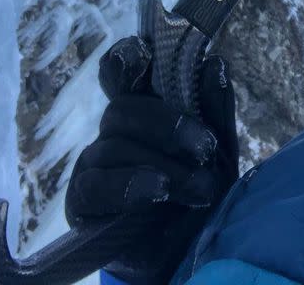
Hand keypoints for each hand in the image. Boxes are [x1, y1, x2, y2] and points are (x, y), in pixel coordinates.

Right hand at [65, 0, 237, 283]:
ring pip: (116, 146)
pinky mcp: (83, 198)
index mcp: (147, 105)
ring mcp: (96, 160)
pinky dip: (132, 185)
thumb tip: (214, 62)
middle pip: (125, 108)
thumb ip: (215, 108)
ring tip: (201, 190)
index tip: (146, 56)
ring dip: (165, 166)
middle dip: (169, 125)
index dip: (129, 56)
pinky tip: (159, 192)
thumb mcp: (220, 148)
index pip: (125, 69)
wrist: (192, 247)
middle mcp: (116, 127)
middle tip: (206, 149)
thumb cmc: (202, 186)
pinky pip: (97, 184)